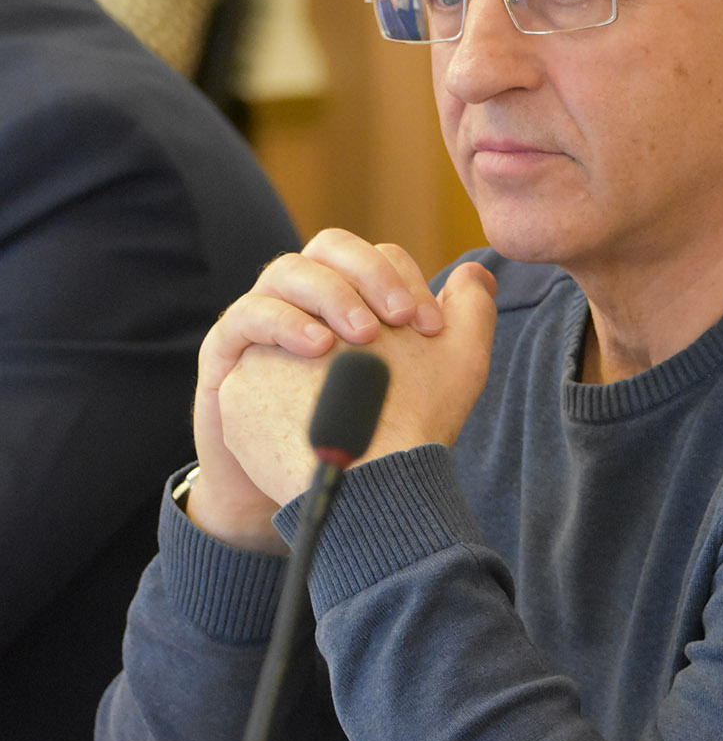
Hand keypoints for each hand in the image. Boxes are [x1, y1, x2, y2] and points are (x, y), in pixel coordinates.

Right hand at [186, 232, 494, 548]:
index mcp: (353, 294)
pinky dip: (282, 321)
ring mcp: (264, 318)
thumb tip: (475, 274)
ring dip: (330, 294)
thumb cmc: (378, 429)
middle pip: (330, 247)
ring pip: (286, 271)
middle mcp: (307, 296)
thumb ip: (465, 325)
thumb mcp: (440, 380)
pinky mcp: (228, 350)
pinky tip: (318, 347)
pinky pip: (245, 315)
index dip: (406, 280)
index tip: (432, 327)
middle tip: (401, 318)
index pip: (376, 256)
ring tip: (364, 335)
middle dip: (369, 274)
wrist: (318, 492)